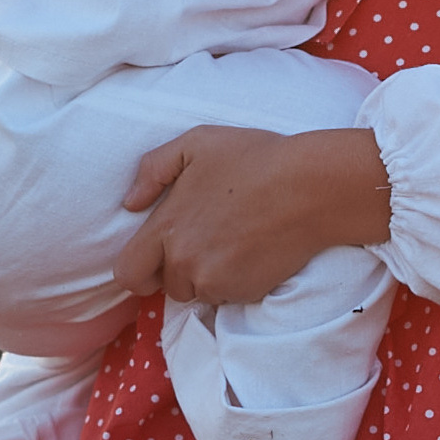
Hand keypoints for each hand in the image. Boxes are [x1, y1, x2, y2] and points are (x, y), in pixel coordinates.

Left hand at [112, 126, 390, 305]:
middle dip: (178, 270)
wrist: (311, 188)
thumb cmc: (255, 158)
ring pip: (198, 292)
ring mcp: (216, 282)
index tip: (155, 259)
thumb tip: (130, 203)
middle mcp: (185, 263)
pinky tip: (252, 251)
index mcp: (167, 228)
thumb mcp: (197, 143)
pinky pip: (227, 297)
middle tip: (206, 239)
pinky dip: (235, 281)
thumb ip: (153, 169)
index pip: (128, 273)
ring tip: (232, 241)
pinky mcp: (245, 293)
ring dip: (207, 276)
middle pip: (166, 286)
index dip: (138, 270)